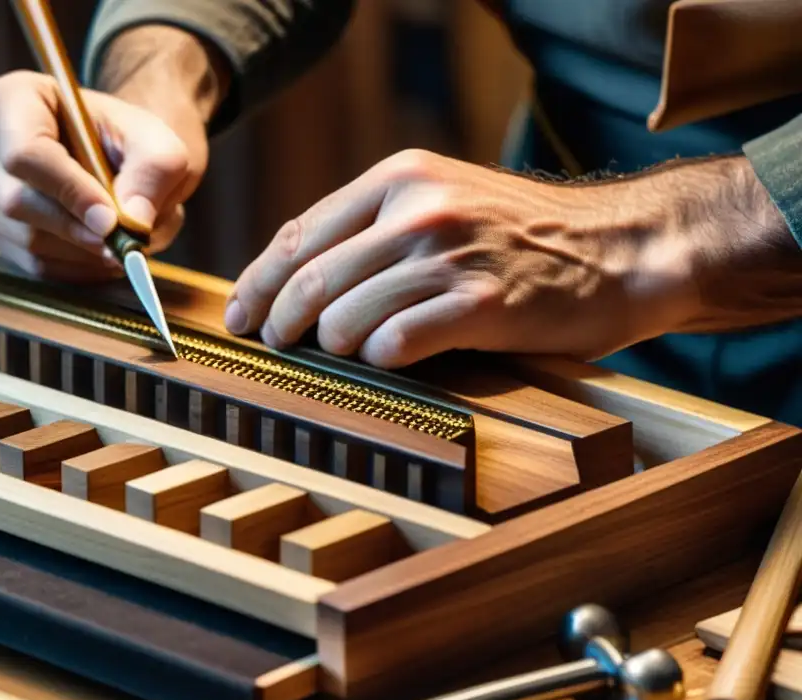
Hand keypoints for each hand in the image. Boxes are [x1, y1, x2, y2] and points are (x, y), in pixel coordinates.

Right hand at [0, 70, 205, 280]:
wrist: (121, 161)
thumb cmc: (133, 143)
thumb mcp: (159, 145)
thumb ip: (154, 173)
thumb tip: (133, 221)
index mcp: (13, 101)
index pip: (24, 151)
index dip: (68, 190)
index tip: (111, 218)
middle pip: (17, 202)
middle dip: (79, 229)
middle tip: (127, 241)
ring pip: (27, 240)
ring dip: (86, 251)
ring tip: (125, 238)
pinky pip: (34, 265)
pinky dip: (79, 268)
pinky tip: (106, 253)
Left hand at [224, 149, 703, 366]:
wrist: (622, 248)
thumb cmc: (525, 236)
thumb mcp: (445, 200)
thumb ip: (375, 226)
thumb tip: (297, 272)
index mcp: (400, 177)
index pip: (299, 234)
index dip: (257, 281)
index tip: (240, 313)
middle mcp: (417, 209)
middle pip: (309, 279)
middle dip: (278, 322)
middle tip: (272, 346)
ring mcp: (448, 255)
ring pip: (343, 317)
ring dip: (330, 347)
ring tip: (341, 355)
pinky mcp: (481, 303)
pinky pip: (394, 343)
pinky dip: (379, 360)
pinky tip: (387, 360)